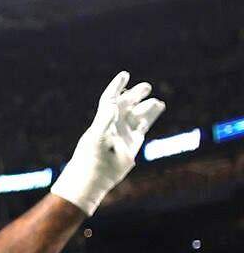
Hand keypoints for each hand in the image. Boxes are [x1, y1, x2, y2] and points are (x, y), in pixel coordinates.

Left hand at [51, 71, 165, 215]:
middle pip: (126, 104)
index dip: (117, 87)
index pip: (110, 99)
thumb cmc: (92, 158)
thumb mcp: (98, 137)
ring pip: (137, 114)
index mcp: (103, 120)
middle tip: (146, 87)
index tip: (125, 75)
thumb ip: (105, 119)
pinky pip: (143, 125)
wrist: (94, 178)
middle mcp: (113, 125)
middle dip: (135, 95)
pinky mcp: (133, 142)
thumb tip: (114, 104)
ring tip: (156, 101)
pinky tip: (160, 106)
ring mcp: (123, 133)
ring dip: (146, 106)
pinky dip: (151, 116)